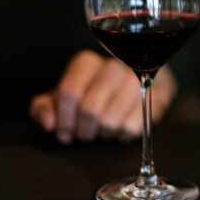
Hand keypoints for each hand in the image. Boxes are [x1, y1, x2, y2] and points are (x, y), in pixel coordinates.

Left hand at [29, 50, 177, 142]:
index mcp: (86, 63)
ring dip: (103, 133)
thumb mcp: (62, 98)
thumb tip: (48, 123)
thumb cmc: (93, 93)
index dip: (63, 120)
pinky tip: (120, 126)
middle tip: (85, 133)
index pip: (69, 93)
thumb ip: (45, 108)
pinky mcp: (154, 98)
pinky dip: (121, 135)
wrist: (137, 83)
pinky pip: (129, 129)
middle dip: (83, 130)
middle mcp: (113, 67)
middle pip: (90, 110)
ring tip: (103, 128)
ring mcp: (136, 82)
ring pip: (110, 122)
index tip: (64, 132)